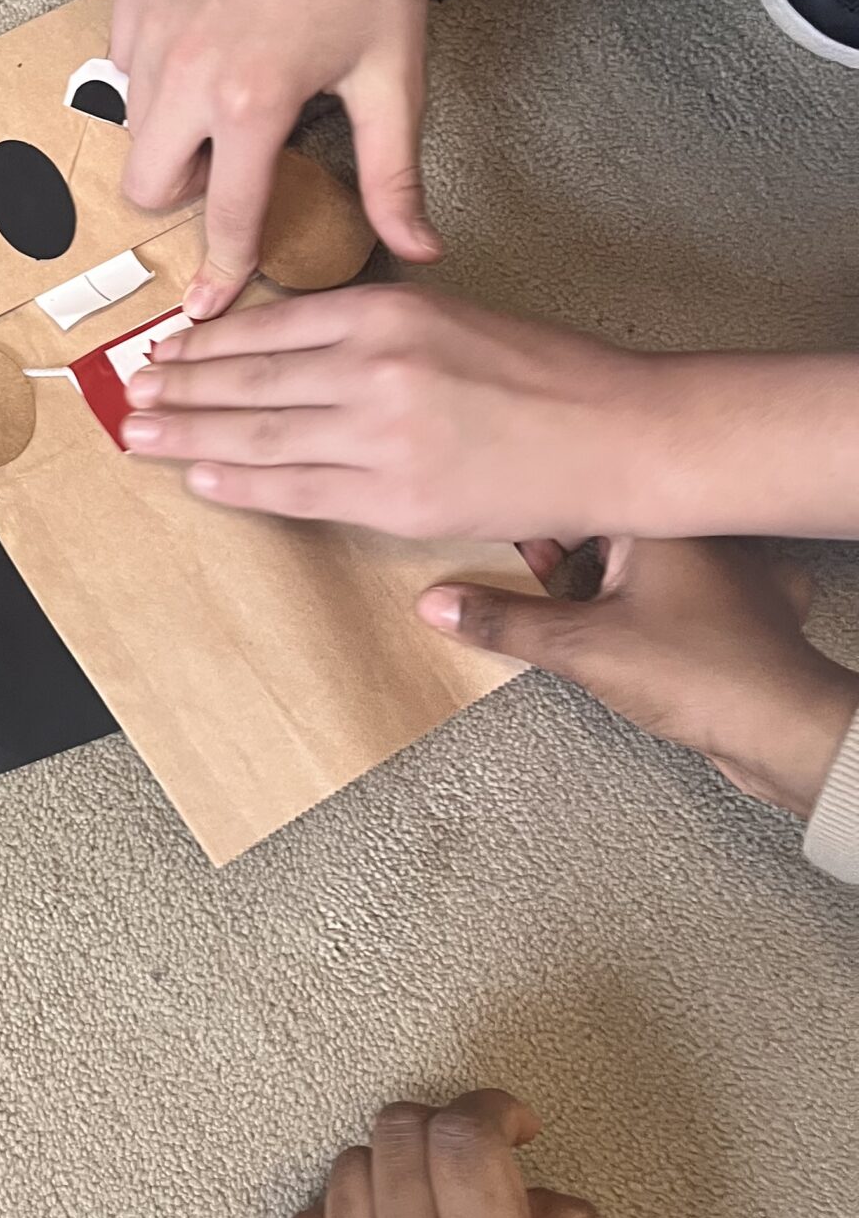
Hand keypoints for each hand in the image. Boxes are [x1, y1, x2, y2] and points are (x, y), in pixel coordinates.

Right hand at [113, 0, 439, 307]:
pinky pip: (125, 65)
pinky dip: (159, 76)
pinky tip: (212, 43)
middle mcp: (184, 72)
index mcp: (251, 103)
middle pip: (147, 185)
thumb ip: (393, 176)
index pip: (226, 217)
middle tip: (235, 166)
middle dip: (185, 194)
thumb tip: (422, 252)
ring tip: (231, 96)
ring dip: (173, 133)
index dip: (220, 272)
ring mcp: (149, 29)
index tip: (206, 308)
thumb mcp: (394, 78)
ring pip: (133, 126)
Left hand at [125, 284, 652, 540]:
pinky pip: (297, 490)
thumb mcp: (450, 317)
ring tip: (141, 432)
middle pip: (249, 380)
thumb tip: (291, 347)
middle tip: (128, 391)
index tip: (164, 346)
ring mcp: (380, 438)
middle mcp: (373, 369)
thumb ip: (370, 328)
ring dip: (189, 435)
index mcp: (386, 313)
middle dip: (180, 386)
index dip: (207, 341)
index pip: (269, 327)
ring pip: (258, 435)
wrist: (617, 432)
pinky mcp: (396, 498)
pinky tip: (200, 477)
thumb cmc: (544, 372)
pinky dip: (241, 484)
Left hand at [280, 1091, 644, 1217]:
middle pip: (397, 1134)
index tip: (519, 1126)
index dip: (492, 1107)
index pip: (464, 1138)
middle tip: (478, 1162)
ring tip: (434, 1207)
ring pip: (347, 1169)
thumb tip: (523, 1176)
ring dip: (395, 1167)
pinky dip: (339, 1214)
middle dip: (444, 1126)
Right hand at [421, 535, 858, 816]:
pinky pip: (679, 590)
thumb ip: (503, 620)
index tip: (501, 544)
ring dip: (606, 582)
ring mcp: (727, 567)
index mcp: (660, 516)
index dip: (533, 520)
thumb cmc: (697, 670)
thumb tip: (437, 604)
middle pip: (607, 524)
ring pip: (643, 557)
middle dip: (566, 556)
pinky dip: (650, 606)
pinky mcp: (741, 607)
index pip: (578, 491)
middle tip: (535, 586)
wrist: (781, 727)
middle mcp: (697, 530)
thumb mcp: (579, 645)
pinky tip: (635, 632)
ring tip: (575, 615)